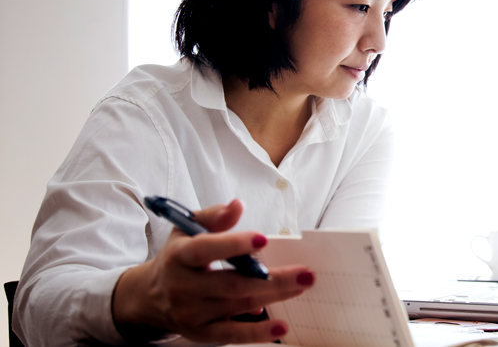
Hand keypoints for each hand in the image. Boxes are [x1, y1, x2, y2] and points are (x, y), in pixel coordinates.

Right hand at [112, 199, 313, 343]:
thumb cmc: (178, 256)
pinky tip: (282, 326)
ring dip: (275, 296)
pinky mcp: (201, 334)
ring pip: (239, 306)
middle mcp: (183, 287)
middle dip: (272, 279)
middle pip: (232, 284)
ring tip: (302, 285)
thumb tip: (238, 205)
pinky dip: (259, 333)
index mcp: (179, 256)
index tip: (264, 239)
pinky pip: (233, 335)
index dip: (234, 244)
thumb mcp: (186, 229)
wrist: (150, 296)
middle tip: (305, 272)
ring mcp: (192, 313)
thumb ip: (214, 216)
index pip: (205, 250)